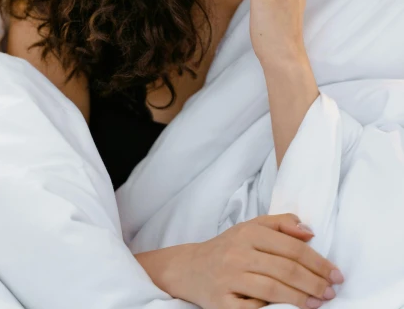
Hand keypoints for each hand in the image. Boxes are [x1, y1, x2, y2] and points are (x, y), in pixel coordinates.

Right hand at [174, 213, 343, 308]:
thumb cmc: (228, 248)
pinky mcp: (222, 302)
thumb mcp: (251, 227)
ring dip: (300, 299)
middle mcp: (238, 254)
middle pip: (285, 269)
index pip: (292, 247)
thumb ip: (281, 224)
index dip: (318, 262)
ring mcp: (230, 279)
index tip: (336, 274)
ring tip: (318, 303)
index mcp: (248, 233)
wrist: (189, 268)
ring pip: (273, 289)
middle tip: (331, 291)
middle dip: (314, 282)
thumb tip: (310, 232)